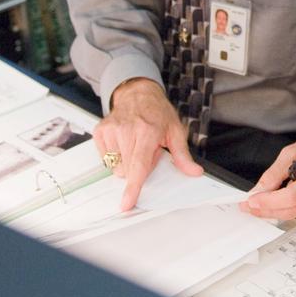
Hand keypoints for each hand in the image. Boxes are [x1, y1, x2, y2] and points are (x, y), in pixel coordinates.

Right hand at [95, 78, 201, 210]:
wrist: (138, 93)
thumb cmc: (157, 112)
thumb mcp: (175, 131)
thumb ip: (183, 155)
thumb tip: (194, 172)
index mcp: (148, 131)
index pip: (139, 165)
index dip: (133, 186)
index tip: (126, 203)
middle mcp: (127, 130)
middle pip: (128, 170)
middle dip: (138, 167)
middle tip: (146, 150)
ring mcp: (111, 130)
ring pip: (116, 167)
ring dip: (126, 161)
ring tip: (135, 144)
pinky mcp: (100, 131)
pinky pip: (106, 158)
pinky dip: (115, 155)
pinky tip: (123, 142)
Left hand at [240, 135, 295, 221]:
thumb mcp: (291, 153)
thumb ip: (273, 174)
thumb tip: (257, 192)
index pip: (291, 197)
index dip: (269, 202)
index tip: (252, 201)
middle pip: (291, 210)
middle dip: (266, 209)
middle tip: (249, 205)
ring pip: (293, 215)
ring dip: (276, 210)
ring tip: (266, 198)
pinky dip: (288, 210)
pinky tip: (286, 199)